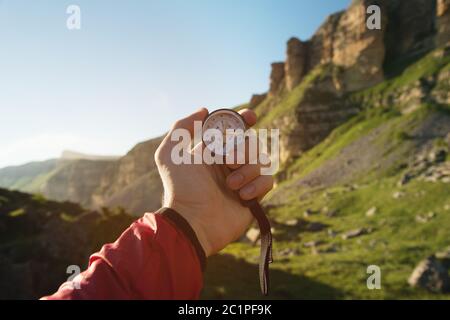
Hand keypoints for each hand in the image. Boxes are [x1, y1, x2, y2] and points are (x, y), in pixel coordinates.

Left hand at [154, 108, 273, 255]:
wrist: (194, 221)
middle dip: (242, 150)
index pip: (234, 128)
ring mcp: (242, 178)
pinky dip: (257, 185)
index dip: (243, 119)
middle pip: (251, 141)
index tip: (250, 116)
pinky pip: (268, 180)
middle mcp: (229, 162)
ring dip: (247, 170)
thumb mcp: (170, 154)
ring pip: (261, 159)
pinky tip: (242, 196)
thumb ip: (181, 127)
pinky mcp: (254, 196)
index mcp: (213, 151)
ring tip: (231, 186)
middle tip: (228, 162)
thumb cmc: (181, 189)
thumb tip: (205, 111)